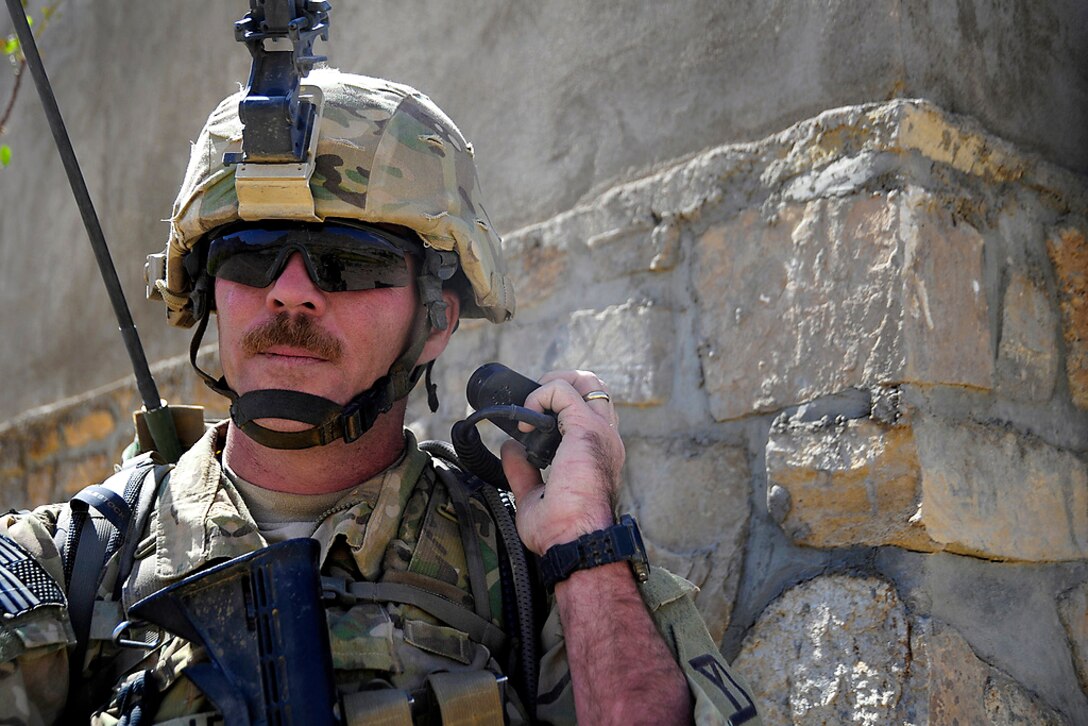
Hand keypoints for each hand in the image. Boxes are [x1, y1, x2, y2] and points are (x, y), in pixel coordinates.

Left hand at [500, 370, 623, 554]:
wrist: (577, 541)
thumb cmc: (562, 531)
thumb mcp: (534, 496)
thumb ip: (523, 470)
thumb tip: (510, 449)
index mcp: (597, 454)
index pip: (588, 413)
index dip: (559, 407)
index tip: (531, 423)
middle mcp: (604, 439)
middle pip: (594, 389)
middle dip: (560, 385)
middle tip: (533, 405)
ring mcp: (599, 433)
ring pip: (587, 382)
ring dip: (554, 384)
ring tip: (531, 405)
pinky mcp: (586, 429)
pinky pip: (564, 392)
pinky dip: (540, 396)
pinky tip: (525, 421)